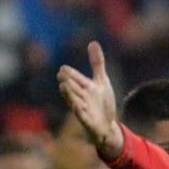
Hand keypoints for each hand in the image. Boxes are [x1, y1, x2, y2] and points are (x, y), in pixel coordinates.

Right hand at [57, 41, 123, 159]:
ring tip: (62, 87)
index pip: (76, 78)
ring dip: (69, 94)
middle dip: (68, 82)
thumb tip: (93, 42)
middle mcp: (82, 97)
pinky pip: (83, 117)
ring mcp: (84, 110)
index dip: (71, 74)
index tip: (63, 68)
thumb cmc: (102, 103)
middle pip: (74, 88)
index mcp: (85, 87)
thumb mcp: (102, 81)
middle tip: (61, 75)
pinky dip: (79, 112)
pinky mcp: (89, 122)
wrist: (108, 126)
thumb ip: (97, 63)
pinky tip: (76, 107)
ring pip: (74, 100)